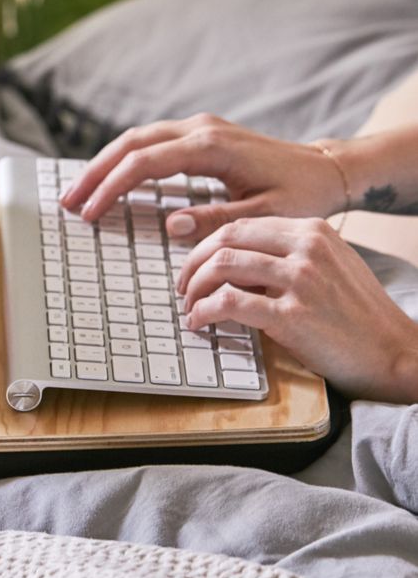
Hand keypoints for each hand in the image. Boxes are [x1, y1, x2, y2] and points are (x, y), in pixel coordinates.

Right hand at [61, 115, 345, 242]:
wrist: (324, 169)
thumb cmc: (300, 195)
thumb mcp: (263, 215)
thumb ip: (216, 221)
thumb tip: (170, 225)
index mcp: (211, 147)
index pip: (145, 164)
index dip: (111, 188)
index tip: (88, 213)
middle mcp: (201, 129)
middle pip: (131, 143)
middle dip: (95, 172)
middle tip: (67, 202)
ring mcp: (199, 127)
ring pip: (137, 138)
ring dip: (105, 164)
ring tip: (80, 192)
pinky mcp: (201, 134)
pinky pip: (152, 142)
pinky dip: (125, 159)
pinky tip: (111, 180)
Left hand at [177, 216, 417, 401]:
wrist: (395, 352)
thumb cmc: (359, 317)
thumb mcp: (329, 267)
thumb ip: (289, 257)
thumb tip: (236, 264)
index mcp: (312, 230)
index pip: (243, 225)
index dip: (208, 245)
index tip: (195, 265)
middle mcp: (306, 246)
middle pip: (226, 238)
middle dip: (193, 262)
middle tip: (183, 286)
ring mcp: (300, 278)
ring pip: (222, 265)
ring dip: (194, 288)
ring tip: (188, 307)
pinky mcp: (293, 315)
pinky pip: (230, 303)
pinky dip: (204, 311)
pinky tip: (199, 323)